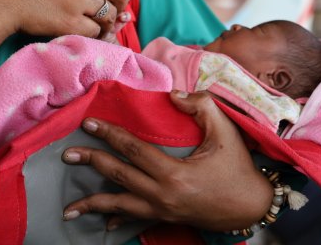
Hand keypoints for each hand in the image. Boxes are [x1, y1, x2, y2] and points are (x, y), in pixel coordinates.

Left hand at [61, 91, 272, 230]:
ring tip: (68, 209)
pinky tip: (104, 224)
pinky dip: (118, 221)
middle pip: (118, 176)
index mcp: (174, 173)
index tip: (89, 123)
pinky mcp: (167, 218)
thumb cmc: (238, 168)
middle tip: (68, 154)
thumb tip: (173, 95)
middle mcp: (162, 195)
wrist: (252, 207)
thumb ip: (201, 106)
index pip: (133, 149)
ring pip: (120, 206)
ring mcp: (162, 210)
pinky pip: (137, 221)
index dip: (110, 134)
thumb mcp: (225, 132)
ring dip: (93, 205)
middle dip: (91, 163)